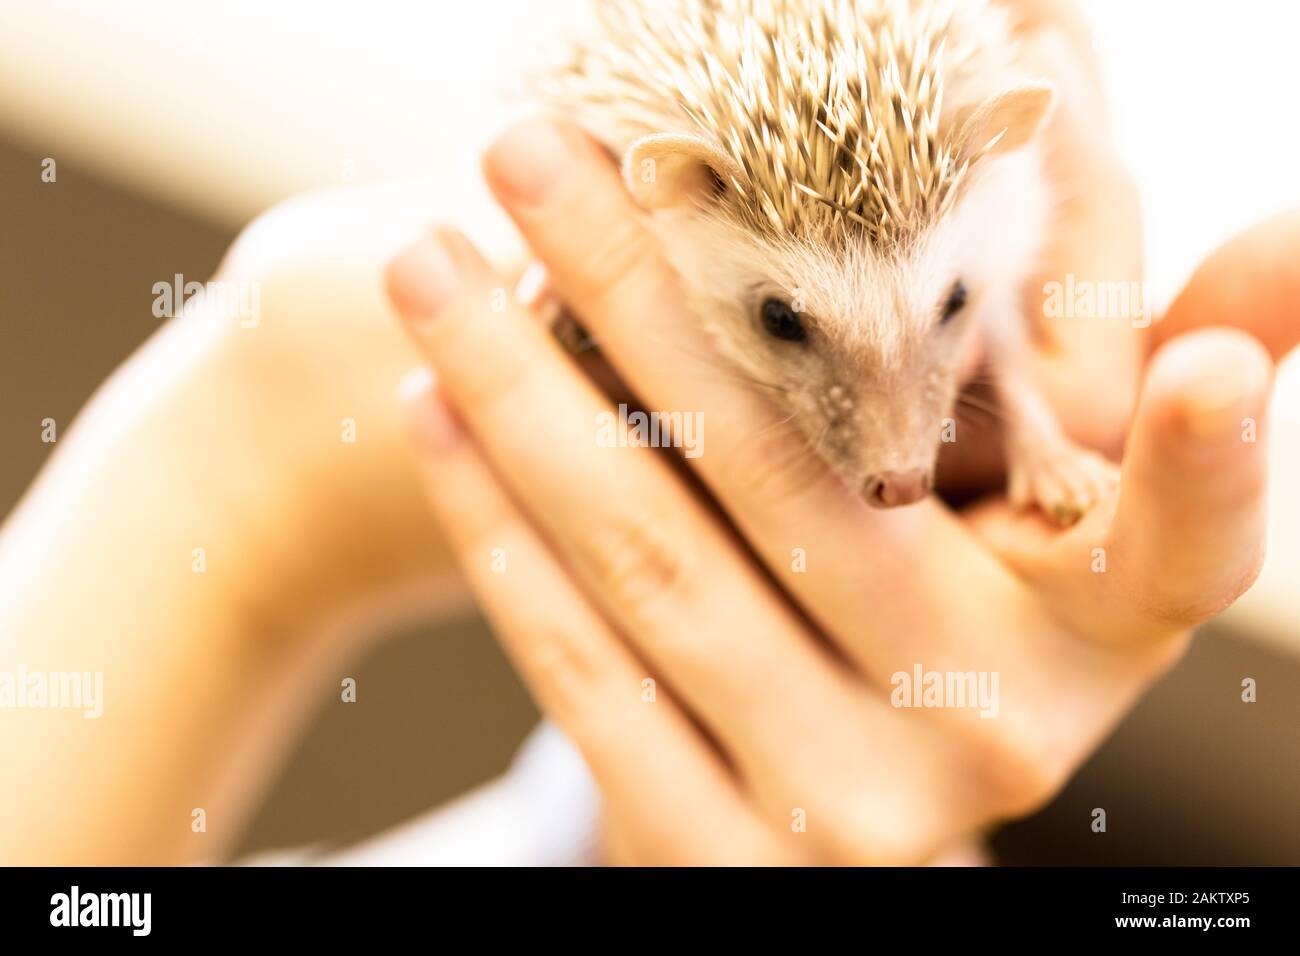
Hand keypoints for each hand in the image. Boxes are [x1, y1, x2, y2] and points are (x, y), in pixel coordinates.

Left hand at [382, 116, 1282, 862]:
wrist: (831, 819)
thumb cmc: (938, 632)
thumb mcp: (1048, 541)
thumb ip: (1116, 398)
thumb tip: (1279, 254)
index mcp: (1089, 640)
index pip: (1188, 551)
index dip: (1215, 465)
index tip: (1206, 373)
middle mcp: (980, 734)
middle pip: (801, 485)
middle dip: (644, 296)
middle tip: (529, 154)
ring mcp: (842, 813)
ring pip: (658, 571)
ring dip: (526, 402)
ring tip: (429, 270)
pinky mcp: (716, 861)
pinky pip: (588, 680)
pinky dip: (500, 539)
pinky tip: (434, 418)